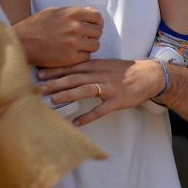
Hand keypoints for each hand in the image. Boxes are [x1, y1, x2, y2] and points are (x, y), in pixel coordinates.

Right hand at [13, 7, 103, 67]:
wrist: (21, 43)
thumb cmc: (36, 26)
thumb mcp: (54, 12)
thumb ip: (73, 12)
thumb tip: (90, 12)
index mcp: (72, 13)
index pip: (97, 17)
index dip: (98, 22)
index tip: (94, 26)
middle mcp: (75, 27)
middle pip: (98, 32)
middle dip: (93, 35)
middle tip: (85, 38)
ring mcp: (73, 43)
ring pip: (95, 45)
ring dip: (89, 46)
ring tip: (78, 46)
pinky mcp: (70, 58)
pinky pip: (87, 57)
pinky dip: (82, 56)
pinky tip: (72, 54)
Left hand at [38, 58, 166, 126]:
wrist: (149, 75)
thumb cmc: (124, 71)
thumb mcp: (105, 65)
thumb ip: (87, 69)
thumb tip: (66, 74)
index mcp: (96, 66)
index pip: (71, 67)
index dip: (54, 71)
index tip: (38, 74)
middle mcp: (100, 75)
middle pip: (74, 78)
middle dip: (55, 83)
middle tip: (37, 89)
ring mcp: (109, 88)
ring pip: (86, 90)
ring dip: (69, 95)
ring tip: (53, 101)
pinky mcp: (118, 100)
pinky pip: (101, 109)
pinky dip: (89, 116)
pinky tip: (77, 123)